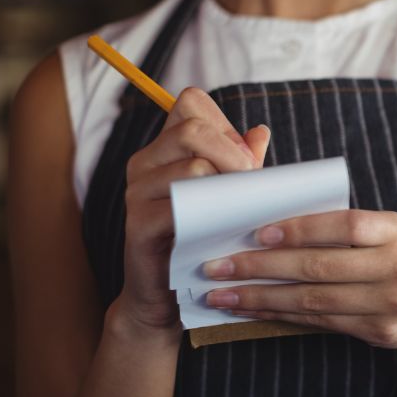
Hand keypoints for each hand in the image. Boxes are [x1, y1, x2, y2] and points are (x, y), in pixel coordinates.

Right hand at [117, 88, 268, 334]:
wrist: (169, 293)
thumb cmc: (203, 239)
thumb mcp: (227, 196)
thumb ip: (241, 163)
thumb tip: (260, 132)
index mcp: (164, 149)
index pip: (191, 102)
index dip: (225, 124)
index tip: (245, 159)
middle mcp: (144, 163)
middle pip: (193, 128)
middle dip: (234, 153)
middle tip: (252, 183)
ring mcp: (136, 193)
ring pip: (192, 166)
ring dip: (229, 187)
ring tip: (243, 210)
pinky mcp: (138, 226)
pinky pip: (180, 206)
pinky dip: (212, 214)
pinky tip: (226, 228)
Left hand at [200, 210, 396, 372]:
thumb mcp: (391, 234)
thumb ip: (349, 229)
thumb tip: (275, 225)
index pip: (344, 226)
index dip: (300, 229)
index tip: (257, 233)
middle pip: (320, 267)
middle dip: (262, 267)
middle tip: (218, 266)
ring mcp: (392, 304)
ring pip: (314, 299)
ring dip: (261, 297)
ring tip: (222, 294)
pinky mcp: (380, 332)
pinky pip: (321, 321)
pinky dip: (283, 315)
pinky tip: (254, 310)